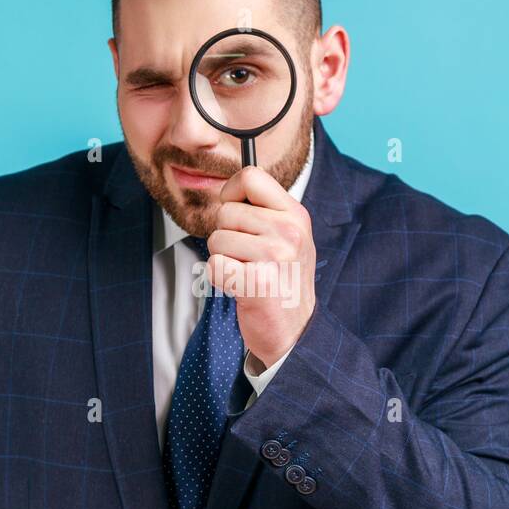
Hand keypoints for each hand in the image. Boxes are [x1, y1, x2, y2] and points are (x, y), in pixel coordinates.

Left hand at [206, 165, 316, 367]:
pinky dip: (220, 279)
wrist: (295, 331)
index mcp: (296, 215)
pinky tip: (240, 287)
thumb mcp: (288, 237)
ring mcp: (274, 256)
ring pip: (217, 240)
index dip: (231, 193)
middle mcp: (288, 232)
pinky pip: (213, 266)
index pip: (250, 176)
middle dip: (226, 235)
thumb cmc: (283, 281)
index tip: (235, 213)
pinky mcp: (256, 282)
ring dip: (224, 259)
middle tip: (248, 258)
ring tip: (247, 273)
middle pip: (226, 212)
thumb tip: (227, 189)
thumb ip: (263, 210)